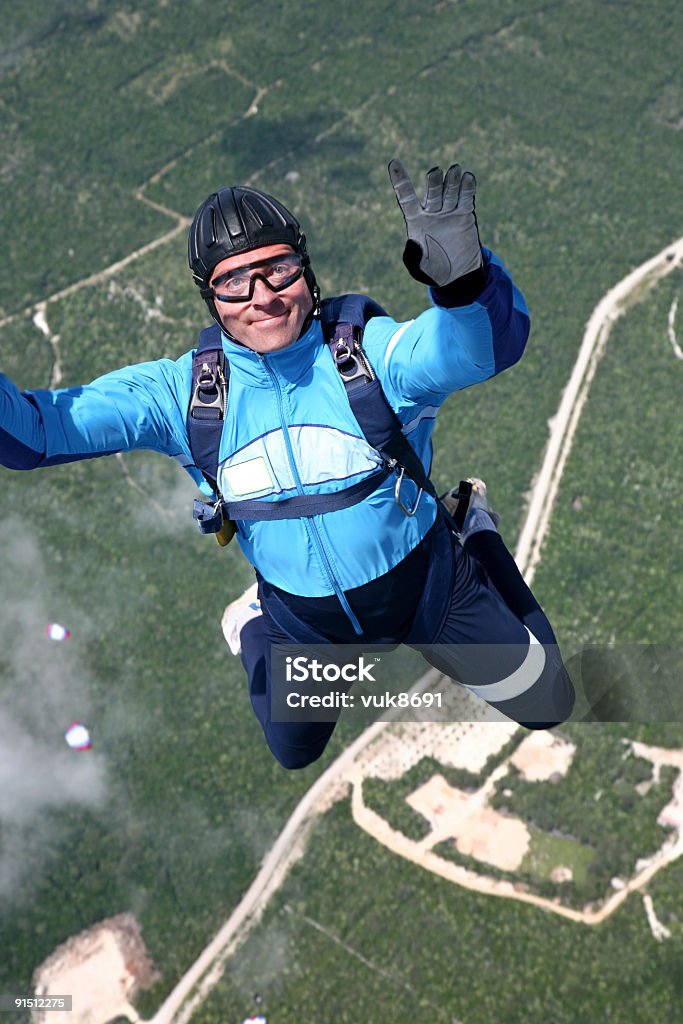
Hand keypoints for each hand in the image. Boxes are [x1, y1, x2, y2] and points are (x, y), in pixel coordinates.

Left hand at [388, 159, 482, 287]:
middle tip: (435, 172)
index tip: (394, 163)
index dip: (400, 179)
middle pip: (432, 191)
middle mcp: (432, 212)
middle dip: (434, 181)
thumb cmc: (433, 271)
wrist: (457, 276)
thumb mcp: (418, 269)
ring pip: (450, 190)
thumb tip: (412, 242)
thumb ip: (412, 257)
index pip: (406, 196)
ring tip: (455, 170)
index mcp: (416, 221)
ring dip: (452, 179)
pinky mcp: (465, 214)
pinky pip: (466, 197)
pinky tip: (468, 178)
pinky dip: (467, 187)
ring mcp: (449, 211)